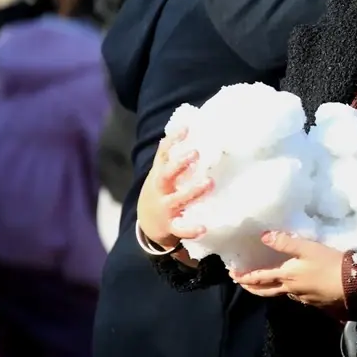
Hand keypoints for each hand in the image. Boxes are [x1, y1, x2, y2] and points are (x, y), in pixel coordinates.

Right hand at [135, 127, 212, 248]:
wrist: (147, 225)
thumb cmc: (161, 193)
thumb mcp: (162, 174)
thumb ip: (172, 157)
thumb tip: (189, 127)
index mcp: (159, 175)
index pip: (163, 154)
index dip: (173, 140)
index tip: (186, 128)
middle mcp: (160, 190)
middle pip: (166, 175)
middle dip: (179, 164)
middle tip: (196, 153)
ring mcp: (164, 209)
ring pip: (177, 200)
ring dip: (192, 191)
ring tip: (209, 182)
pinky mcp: (170, 227)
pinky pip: (181, 229)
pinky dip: (191, 229)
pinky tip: (204, 227)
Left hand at [230, 232, 345, 310]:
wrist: (352, 285)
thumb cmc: (329, 263)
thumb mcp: (307, 247)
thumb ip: (285, 241)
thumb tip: (263, 236)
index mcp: (286, 276)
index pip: (260, 278)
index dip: (245, 277)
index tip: (233, 275)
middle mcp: (290, 290)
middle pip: (266, 291)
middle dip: (252, 288)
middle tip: (242, 284)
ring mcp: (303, 298)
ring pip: (281, 294)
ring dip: (270, 290)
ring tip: (266, 284)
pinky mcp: (315, 302)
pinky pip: (297, 297)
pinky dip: (289, 292)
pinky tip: (295, 288)